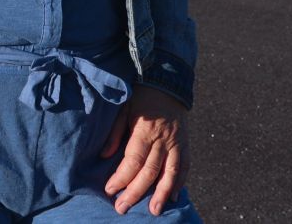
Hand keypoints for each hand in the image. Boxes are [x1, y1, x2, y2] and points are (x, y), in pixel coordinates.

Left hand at [101, 85, 190, 214]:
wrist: (168, 81)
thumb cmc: (141, 96)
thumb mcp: (123, 110)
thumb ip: (115, 134)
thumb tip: (105, 156)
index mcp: (145, 130)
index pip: (133, 160)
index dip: (121, 177)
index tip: (110, 190)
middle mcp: (162, 139)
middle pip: (150, 171)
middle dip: (136, 192)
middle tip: (123, 207)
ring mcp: (176, 142)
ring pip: (170, 172)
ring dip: (161, 194)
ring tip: (154, 211)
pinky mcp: (185, 143)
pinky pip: (185, 166)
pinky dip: (179, 182)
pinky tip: (173, 196)